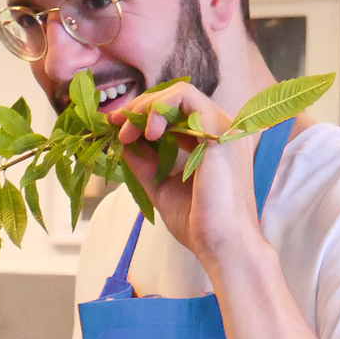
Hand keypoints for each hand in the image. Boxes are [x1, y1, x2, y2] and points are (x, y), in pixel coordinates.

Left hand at [108, 83, 265, 270]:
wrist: (221, 246)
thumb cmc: (198, 223)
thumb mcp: (160, 185)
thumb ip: (144, 161)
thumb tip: (123, 141)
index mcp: (209, 142)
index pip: (175, 112)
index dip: (143, 115)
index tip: (116, 128)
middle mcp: (219, 129)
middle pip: (175, 98)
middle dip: (139, 108)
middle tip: (115, 127)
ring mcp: (223, 128)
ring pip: (180, 92)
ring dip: (146, 107)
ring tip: (128, 131)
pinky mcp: (218, 133)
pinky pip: (187, 100)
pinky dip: (160, 109)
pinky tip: (148, 133)